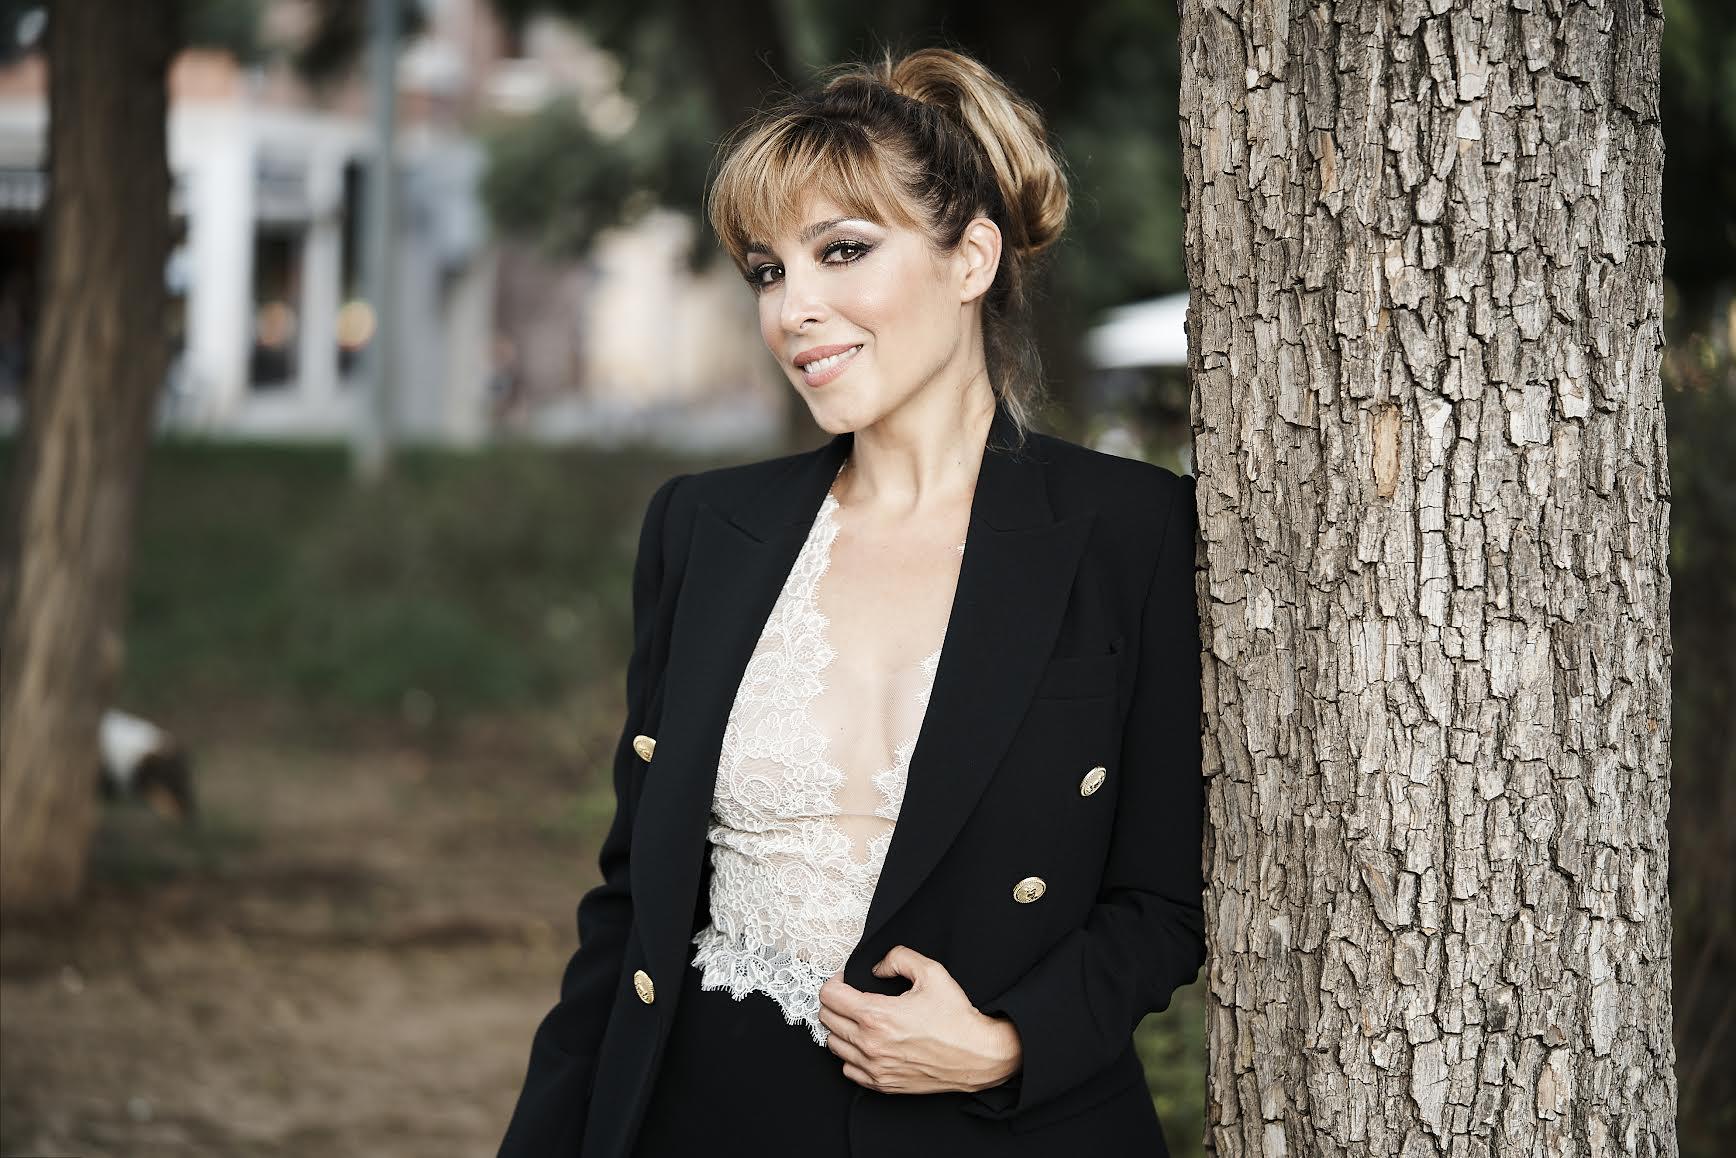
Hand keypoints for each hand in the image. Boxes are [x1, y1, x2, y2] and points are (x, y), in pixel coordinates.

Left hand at [816, 945, 1022, 1094]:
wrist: (977, 1055)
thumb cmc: (956, 1017)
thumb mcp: (931, 972)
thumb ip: (898, 958)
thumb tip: (877, 968)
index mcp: (877, 1016)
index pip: (829, 996)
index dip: (834, 981)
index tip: (845, 980)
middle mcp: (870, 1045)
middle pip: (826, 1019)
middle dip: (835, 1002)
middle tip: (851, 996)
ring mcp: (874, 1068)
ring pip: (833, 1045)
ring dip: (841, 1029)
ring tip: (859, 1020)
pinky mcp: (882, 1084)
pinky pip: (848, 1070)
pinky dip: (851, 1056)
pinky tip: (867, 1044)